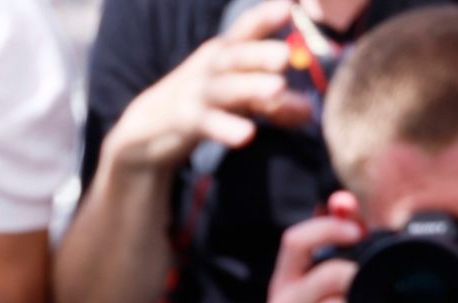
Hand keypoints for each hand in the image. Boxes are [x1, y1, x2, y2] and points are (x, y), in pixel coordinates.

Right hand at [102, 0, 311, 174]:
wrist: (147, 128)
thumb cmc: (204, 104)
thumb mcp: (239, 99)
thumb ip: (274, 104)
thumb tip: (310, 111)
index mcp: (224, 54)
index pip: (246, 30)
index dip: (265, 17)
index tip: (288, 6)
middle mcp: (210, 68)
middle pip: (236, 56)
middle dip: (260, 53)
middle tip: (287, 55)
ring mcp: (196, 93)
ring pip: (224, 88)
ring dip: (251, 87)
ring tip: (278, 88)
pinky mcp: (185, 122)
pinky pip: (207, 123)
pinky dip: (226, 128)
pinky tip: (246, 135)